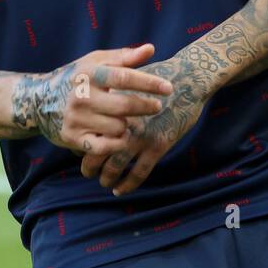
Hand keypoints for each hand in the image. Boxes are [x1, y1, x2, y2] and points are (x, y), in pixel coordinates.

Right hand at [13, 44, 173, 155]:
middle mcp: (81, 96)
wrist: (39, 101)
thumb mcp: (95, 61)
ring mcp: (77, 119)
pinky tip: (121, 136)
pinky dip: (117, 143)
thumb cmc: (77, 78)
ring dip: (128, 125)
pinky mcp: (73, 138)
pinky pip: (105, 148)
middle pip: (124, 106)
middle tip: (157, 106)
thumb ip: (124, 57)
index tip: (168, 88)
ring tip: (128, 120)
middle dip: (146, 107)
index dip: (149, 83)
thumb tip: (151, 49)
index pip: (124, 77)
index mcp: (88, 74)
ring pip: (118, 128)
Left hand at [81, 51, 212, 195]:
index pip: (89, 131)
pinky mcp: (158, 145)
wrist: (187, 80)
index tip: (80, 150)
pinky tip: (121, 190)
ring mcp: (141, 136)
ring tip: (103, 181)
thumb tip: (96, 112)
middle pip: (97, 151)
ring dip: (106, 177)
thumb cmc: (158, 77)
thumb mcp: (129, 81)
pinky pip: (139, 172)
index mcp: (113, 106)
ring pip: (115, 165)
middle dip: (89, 166)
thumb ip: (112, 97)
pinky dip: (128, 184)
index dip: (81, 144)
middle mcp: (123, 123)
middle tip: (87, 172)